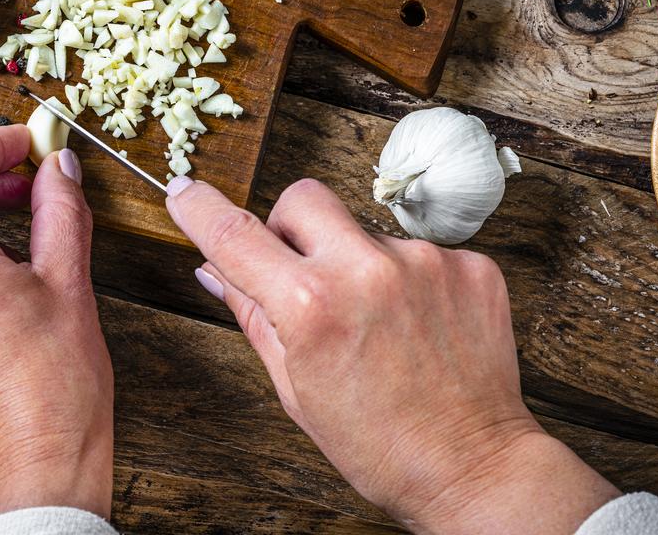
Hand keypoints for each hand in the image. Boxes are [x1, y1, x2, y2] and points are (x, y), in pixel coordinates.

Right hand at [166, 177, 617, 534]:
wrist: (473, 467)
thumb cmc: (378, 444)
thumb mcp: (296, 387)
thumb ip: (253, 315)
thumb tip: (213, 270)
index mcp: (311, 307)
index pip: (235, 234)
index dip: (199, 208)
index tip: (184, 191)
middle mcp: (367, 270)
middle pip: (303, 197)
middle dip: (290, 226)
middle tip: (302, 271)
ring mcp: (426, 262)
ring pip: (364, 229)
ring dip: (357, 262)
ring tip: (378, 322)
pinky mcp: (470, 264)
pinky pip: (419, 250)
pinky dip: (409, 279)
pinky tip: (418, 324)